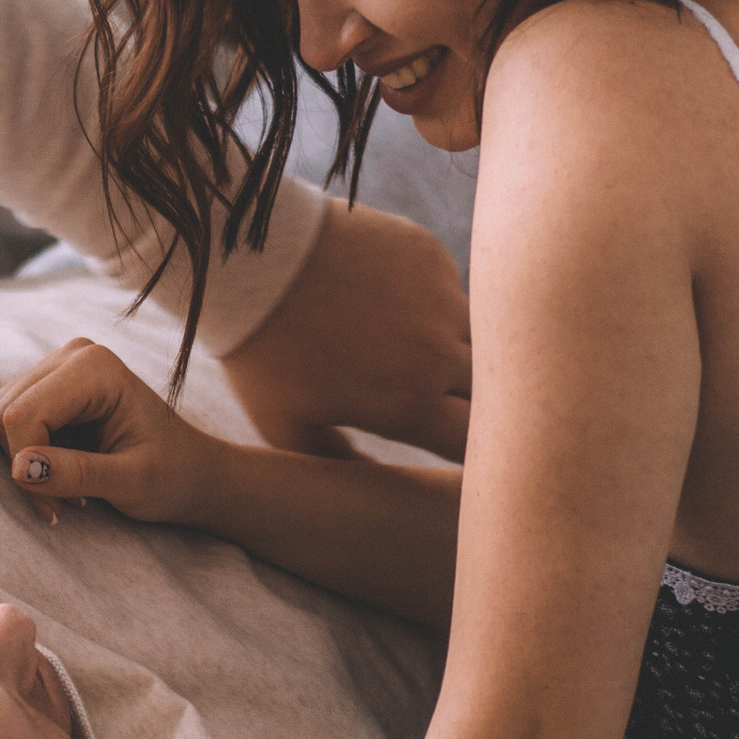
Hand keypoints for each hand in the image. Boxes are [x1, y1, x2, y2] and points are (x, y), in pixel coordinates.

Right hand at [0, 339, 225, 527]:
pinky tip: (65, 471)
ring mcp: (57, 368)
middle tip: (66, 503)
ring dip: (26, 464)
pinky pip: (9, 422)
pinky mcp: (48, 387)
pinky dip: (28, 456)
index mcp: (95, 367)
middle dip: (25, 466)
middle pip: (3, 415)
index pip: (22, 415)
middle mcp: (72, 355)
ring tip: (73, 488)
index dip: (26, 466)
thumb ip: (78, 473)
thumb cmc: (172, 475)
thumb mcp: (132, 482)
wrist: (192, 470)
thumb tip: (19, 467)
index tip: (55, 509)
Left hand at [222, 202, 471, 460]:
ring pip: (480, 334)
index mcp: (408, 404)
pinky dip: (432, 300)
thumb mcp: (285, 426)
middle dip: (474, 400)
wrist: (246, 259)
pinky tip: (391, 298)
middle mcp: (438, 352)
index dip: (474, 452)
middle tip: (446, 398)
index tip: (461, 448)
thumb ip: (337, 461)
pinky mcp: (429, 254)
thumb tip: (370, 484)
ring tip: (416, 346)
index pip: (474, 444)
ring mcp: (439, 297)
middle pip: (492, 391)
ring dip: (457, 347)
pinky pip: (449, 287)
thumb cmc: (260, 351)